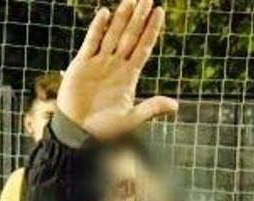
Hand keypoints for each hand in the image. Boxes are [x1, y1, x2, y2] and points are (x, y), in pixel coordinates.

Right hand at [57, 0, 177, 139]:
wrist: (78, 134)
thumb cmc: (104, 131)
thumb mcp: (131, 119)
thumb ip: (151, 109)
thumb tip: (176, 106)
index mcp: (129, 77)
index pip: (143, 47)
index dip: (151, 30)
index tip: (159, 12)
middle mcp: (115, 66)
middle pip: (130, 36)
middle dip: (138, 17)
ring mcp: (98, 64)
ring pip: (112, 35)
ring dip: (121, 18)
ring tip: (131, 0)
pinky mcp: (81, 66)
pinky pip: (91, 43)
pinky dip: (97, 28)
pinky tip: (105, 13)